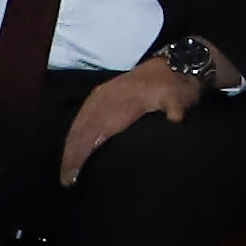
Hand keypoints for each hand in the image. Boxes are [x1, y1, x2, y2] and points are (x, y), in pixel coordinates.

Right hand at [57, 56, 199, 183]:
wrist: (173, 65)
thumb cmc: (174, 87)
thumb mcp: (179, 96)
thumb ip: (176, 107)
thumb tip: (176, 118)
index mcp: (122, 100)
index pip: (95, 130)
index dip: (83, 152)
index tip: (76, 174)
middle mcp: (106, 97)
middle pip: (82, 129)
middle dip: (71, 155)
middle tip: (66, 181)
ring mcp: (101, 95)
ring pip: (78, 124)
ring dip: (69, 148)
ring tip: (66, 172)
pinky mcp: (100, 94)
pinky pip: (81, 117)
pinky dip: (74, 135)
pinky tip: (71, 150)